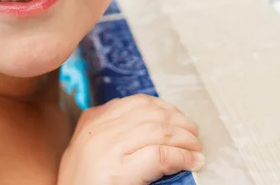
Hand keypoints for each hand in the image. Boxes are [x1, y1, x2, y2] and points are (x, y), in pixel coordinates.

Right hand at [58, 94, 204, 184]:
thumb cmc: (83, 184)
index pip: (136, 103)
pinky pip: (160, 155)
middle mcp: (98, 132)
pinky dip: (182, 157)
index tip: (179, 118)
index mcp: (91, 123)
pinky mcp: (120, 172)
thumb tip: (150, 123)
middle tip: (195, 136)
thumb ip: (108, 132)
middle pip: (151, 114)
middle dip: (180, 123)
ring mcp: (108, 150)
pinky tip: (192, 162)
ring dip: (186, 140)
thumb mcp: (87, 150)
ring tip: (197, 150)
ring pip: (160, 131)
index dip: (165, 108)